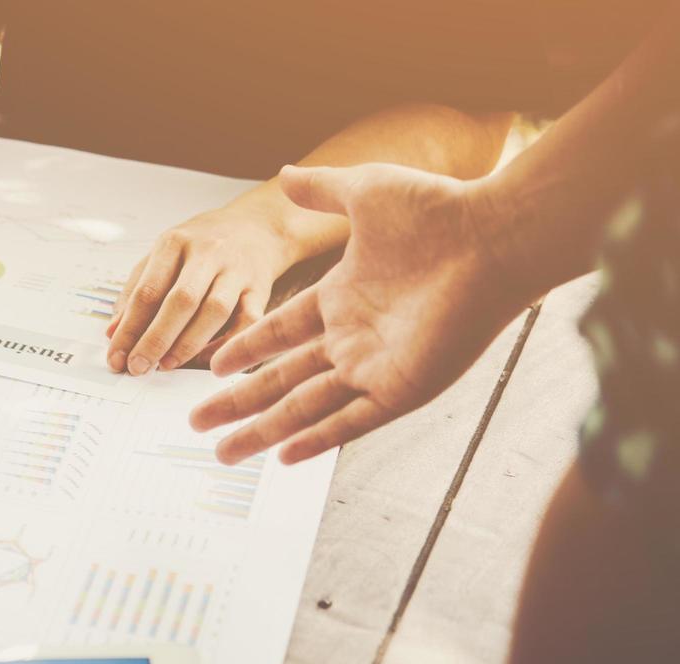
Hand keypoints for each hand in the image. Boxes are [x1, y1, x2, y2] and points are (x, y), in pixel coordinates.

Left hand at [107, 200, 294, 374]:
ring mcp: (236, 270)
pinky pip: (247, 321)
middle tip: (138, 367)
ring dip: (188, 344)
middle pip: (180, 301)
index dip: (129, 328)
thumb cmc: (200, 246)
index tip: (116, 357)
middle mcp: (207, 253)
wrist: (255, 226)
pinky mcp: (260, 287)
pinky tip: (208, 361)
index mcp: (174, 243)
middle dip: (155, 340)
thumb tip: (113, 333)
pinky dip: (228, 344)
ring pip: (214, 312)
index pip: (147, 291)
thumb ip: (135, 291)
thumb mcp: (161, 256)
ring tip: (167, 365)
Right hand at [191, 163, 527, 464]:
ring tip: (224, 453)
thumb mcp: (366, 192)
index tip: (212, 368)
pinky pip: (350, 422)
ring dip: (262, 431)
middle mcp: (353, 337)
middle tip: (198, 424)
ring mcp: (375, 366)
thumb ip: (323, 192)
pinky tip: (283, 456)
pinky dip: (317, 439)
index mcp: (341, 297)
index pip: (279, 333)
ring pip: (305, 407)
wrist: (495, 237)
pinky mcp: (401, 387)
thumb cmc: (439, 211)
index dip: (244, 350)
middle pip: (280, 380)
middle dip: (237, 404)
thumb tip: (285, 175)